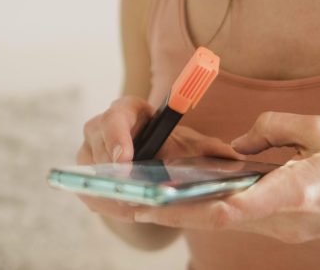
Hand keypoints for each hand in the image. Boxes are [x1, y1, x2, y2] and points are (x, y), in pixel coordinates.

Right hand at [75, 95, 243, 220]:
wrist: (157, 164)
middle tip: (125, 187)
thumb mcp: (193, 148)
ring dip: (105, 185)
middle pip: (98, 138)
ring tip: (125, 205)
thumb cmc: (173, 149)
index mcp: (131, 110)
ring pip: (88, 164)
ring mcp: (91, 147)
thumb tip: (234, 157)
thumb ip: (212, 150)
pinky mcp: (86, 171)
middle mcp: (105, 125)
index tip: (126, 158)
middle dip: (109, 164)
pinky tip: (118, 209)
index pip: (118, 113)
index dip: (119, 135)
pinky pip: (85, 185)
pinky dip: (100, 198)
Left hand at [129, 112, 319, 247]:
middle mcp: (280, 219)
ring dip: (178, 210)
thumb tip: (240, 140)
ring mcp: (281, 229)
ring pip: (218, 220)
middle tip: (116, 202)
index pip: (230, 207)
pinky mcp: (283, 228)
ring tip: (133, 196)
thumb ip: (276, 127)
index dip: (185, 205)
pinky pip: (236, 217)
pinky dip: (204, 205)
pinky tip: (180, 193)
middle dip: (161, 212)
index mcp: (291, 194)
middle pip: (210, 219)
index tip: (147, 200)